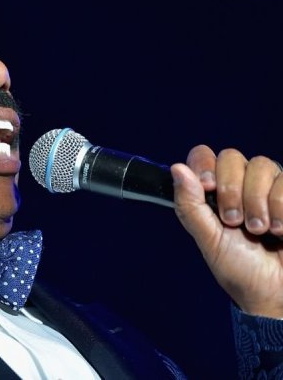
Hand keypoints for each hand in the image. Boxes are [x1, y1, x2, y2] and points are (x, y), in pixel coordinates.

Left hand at [172, 145, 282, 317]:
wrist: (276, 293)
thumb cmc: (240, 269)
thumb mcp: (208, 238)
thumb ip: (190, 205)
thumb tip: (176, 168)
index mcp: (214, 193)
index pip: (204, 156)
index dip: (205, 166)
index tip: (207, 187)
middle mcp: (241, 185)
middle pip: (232, 156)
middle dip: (231, 190)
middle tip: (234, 221)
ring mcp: (270, 188)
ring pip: (262, 165)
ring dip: (257, 201)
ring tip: (259, 230)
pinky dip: (281, 207)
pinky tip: (280, 230)